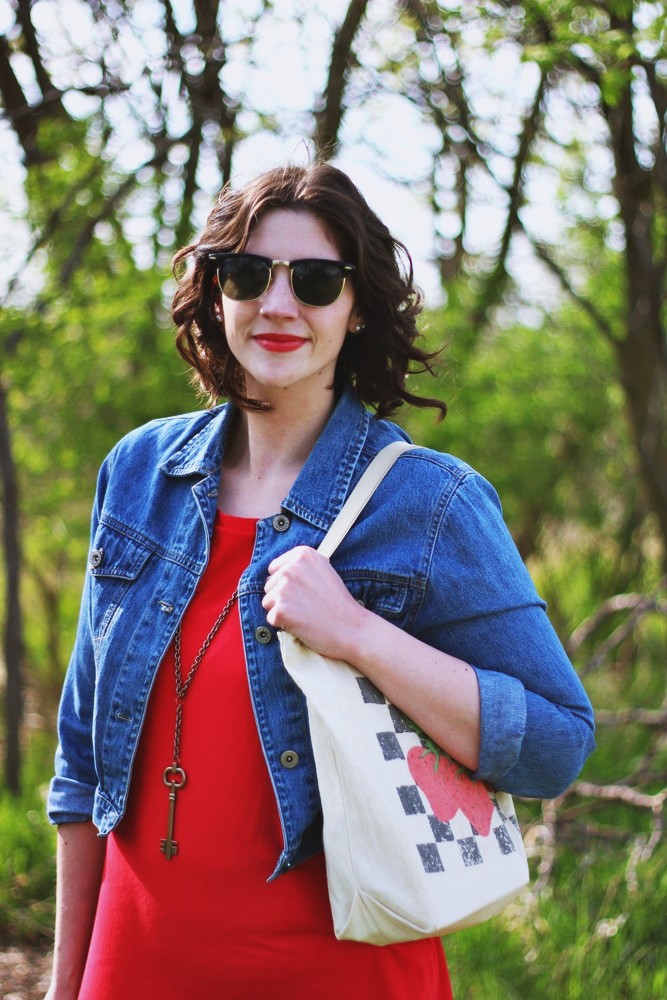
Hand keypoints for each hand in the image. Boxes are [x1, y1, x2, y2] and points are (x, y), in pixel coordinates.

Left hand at [262, 546, 367, 660]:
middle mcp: (291, 568)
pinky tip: (302, 624)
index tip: (302, 591)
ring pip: (268, 601)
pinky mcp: (280, 610)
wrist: (351, 628)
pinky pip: (271, 618)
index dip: (285, 583)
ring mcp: (284, 589)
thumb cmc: (339, 602)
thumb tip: (277, 570)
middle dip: (283, 597)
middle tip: (307, 605)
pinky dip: (283, 624)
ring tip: (305, 613)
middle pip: (269, 585)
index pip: (275, 568)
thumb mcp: (324, 570)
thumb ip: (302, 566)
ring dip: (281, 610)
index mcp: (302, 554)